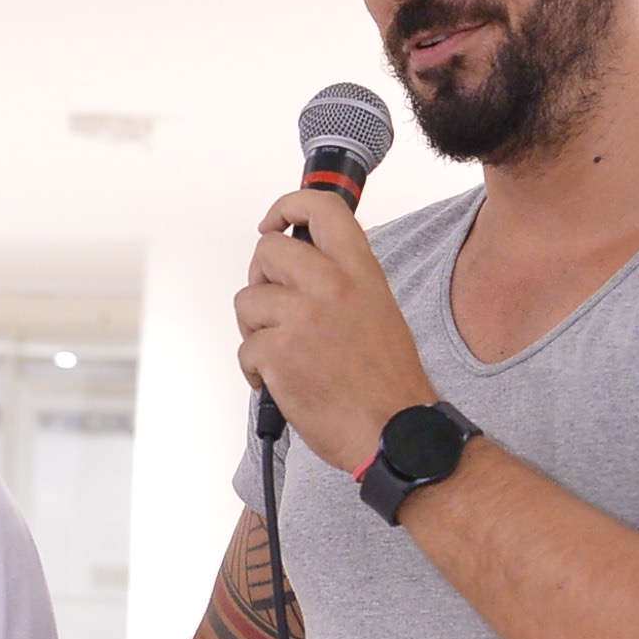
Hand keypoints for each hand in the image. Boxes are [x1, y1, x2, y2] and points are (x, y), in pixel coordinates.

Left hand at [235, 189, 436, 472]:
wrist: (394, 432)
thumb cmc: (387, 384)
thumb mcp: (377, 310)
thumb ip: (341, 282)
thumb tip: (298, 270)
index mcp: (360, 272)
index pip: (321, 207)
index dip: (287, 206)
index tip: (272, 222)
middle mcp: (332, 285)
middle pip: (266, 250)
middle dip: (261, 280)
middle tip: (274, 308)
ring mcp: (303, 317)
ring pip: (247, 301)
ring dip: (256, 330)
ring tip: (284, 354)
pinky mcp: (280, 351)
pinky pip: (245, 348)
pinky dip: (256, 370)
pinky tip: (282, 383)